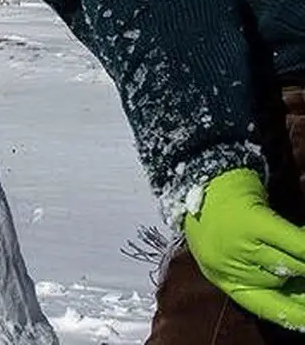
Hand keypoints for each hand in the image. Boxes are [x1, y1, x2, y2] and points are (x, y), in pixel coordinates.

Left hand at [183, 168, 304, 330]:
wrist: (198, 175)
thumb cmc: (214, 215)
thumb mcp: (226, 253)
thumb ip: (257, 275)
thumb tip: (296, 297)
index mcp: (223, 278)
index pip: (266, 307)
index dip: (294, 316)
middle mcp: (228, 266)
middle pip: (282, 283)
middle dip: (302, 283)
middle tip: (302, 277)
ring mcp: (239, 244)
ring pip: (292, 265)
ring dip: (304, 263)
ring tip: (301, 255)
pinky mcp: (253, 221)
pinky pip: (293, 242)